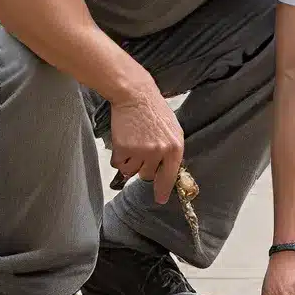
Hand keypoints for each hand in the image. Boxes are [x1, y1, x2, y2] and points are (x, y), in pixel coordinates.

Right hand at [108, 78, 183, 204]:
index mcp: (175, 147)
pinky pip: (118, 164)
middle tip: (142, 149)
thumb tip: (168, 173)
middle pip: (147, 175)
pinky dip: (118, 157)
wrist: (135, 95)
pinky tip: (123, 141)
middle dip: (143, 166)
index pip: (169, 176)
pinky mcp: (124, 148)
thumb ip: (172, 152)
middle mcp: (159, 152)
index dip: (163, 190)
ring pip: (132, 171)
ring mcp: (141, 151)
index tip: (160, 199)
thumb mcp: (173, 130)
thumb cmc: (154, 111)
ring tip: (133, 141)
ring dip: (130, 162)